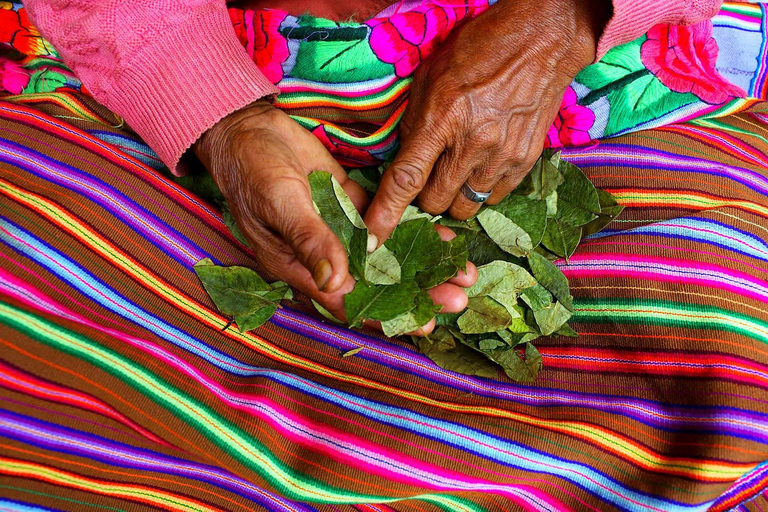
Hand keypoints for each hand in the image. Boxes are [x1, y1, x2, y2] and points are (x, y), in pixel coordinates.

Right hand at [194, 100, 475, 332]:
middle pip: (375, 283)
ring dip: (421, 264)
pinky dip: (412, 230)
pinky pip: (385, 223)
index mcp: (299, 266)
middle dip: (416, 293)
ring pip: (386, 256)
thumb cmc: (253, 167)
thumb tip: (335, 281)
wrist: (248, 125)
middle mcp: (323, 255)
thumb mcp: (280, 202)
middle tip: (456, 300)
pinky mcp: (350, 205)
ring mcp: (339, 229)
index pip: (347, 301)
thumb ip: (309, 239)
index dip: (384, 314)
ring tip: (460, 272)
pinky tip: (442, 235)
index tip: (422, 323)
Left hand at [364, 0, 607, 242]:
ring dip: (454, 197)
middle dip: (425, 197)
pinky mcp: (524, 162)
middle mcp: (472, 144)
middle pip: (435, 203)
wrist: (541, 40)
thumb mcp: (430, 78)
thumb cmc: (478, 51)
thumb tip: (405, 162)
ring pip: (465, 206)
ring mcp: (502, 157)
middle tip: (428, 175)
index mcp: (441, 119)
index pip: (406, 179)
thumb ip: (414, 125)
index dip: (386, 213)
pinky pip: (494, 198)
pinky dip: (481, 190)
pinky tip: (481, 165)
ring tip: (457, 169)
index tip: (373, 237)